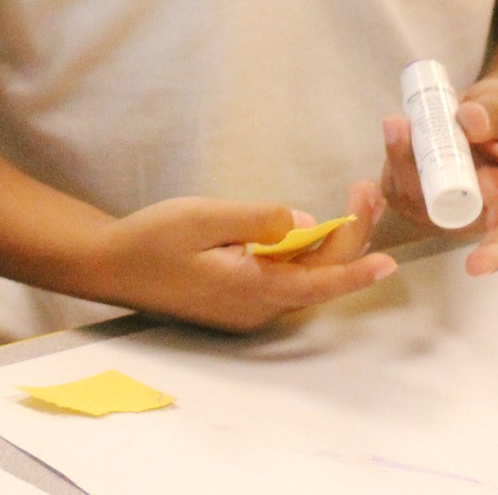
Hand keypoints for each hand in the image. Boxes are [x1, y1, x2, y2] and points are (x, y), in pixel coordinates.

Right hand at [91, 182, 393, 331]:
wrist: (109, 265)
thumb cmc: (150, 240)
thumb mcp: (202, 217)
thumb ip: (256, 219)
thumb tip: (304, 220)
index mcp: (250, 289)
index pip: (317, 282)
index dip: (355, 270)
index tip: (388, 260)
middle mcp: (256, 306)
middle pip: (316, 276)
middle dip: (347, 238)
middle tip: (365, 191)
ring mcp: (246, 306)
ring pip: (302, 278)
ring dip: (328, 246)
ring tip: (350, 205)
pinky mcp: (237, 298)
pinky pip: (282, 279)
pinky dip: (304, 254)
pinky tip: (309, 229)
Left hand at [379, 78, 497, 275]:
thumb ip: (496, 114)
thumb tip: (469, 120)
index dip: (493, 251)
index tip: (476, 267)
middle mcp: (477, 209)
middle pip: (444, 213)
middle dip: (416, 178)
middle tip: (400, 129)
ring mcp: (445, 203)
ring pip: (413, 198)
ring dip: (398, 163)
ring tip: (397, 124)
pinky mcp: (420, 191)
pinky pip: (397, 185)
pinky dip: (391, 160)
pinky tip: (396, 130)